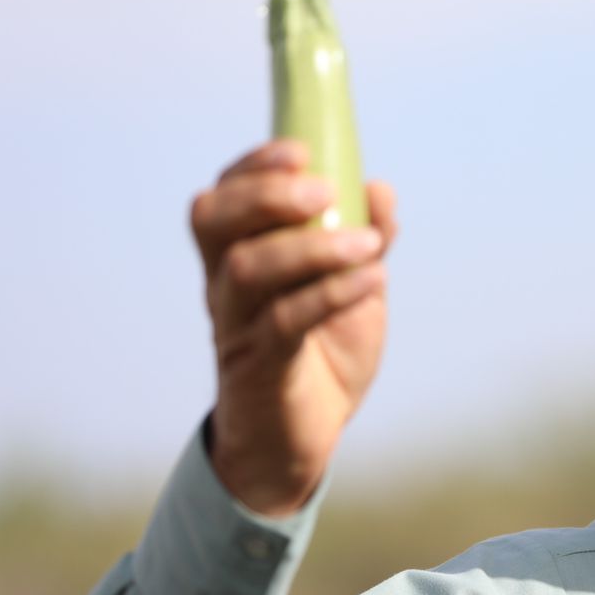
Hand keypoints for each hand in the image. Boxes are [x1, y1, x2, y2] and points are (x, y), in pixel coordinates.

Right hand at [189, 140, 397, 515]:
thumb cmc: (321, 358)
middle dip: (267, 194)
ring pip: (248, 269)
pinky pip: (286, 321)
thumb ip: (363, 240)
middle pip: (214, 222)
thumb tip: (379, 190)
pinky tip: (374, 279)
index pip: (221, 199)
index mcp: (237, 261)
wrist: (301, 443)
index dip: (251, 167)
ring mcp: (237, 328)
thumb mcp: (352, 291)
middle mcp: (225, 288)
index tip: (300, 150)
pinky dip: (333, 292)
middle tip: (324, 192)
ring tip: (368, 244)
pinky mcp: (262, 367)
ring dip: (311, 246)